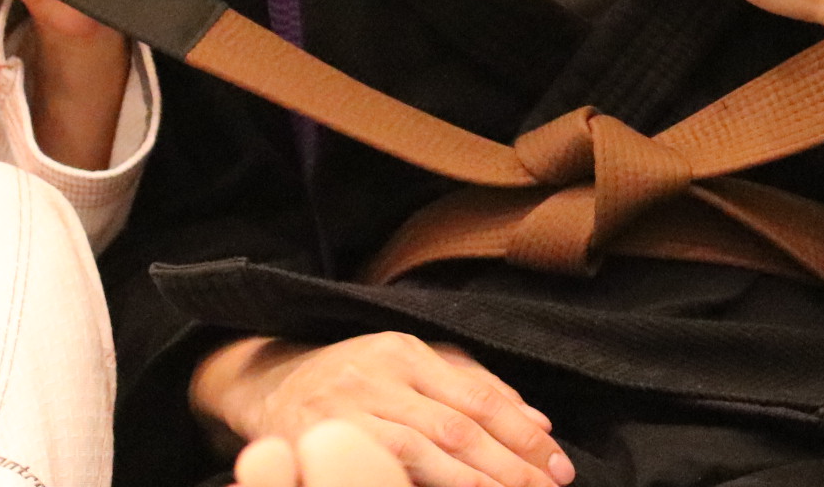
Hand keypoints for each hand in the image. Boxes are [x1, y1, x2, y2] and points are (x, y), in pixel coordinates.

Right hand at [197, 334, 573, 486]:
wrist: (266, 383)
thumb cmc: (351, 377)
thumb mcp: (408, 364)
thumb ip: (472, 385)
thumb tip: (538, 422)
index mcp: (406, 351)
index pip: (479, 396)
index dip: (522, 433)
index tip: (558, 465)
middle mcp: (377, 374)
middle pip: (458, 427)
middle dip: (509, 464)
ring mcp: (346, 412)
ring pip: (422, 452)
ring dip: (473, 482)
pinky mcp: (322, 442)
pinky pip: (379, 470)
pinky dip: (418, 486)